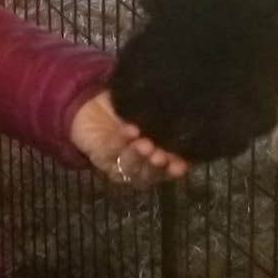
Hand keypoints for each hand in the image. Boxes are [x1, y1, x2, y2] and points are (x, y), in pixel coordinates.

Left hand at [69, 90, 188, 187]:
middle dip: (155, 167)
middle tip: (160, 156)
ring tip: (145, 144)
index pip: (167, 171)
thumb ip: (162, 117)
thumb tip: (184, 114)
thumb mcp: (147, 111)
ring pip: (128, 167)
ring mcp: (116, 163)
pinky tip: (130, 130)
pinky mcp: (98, 155)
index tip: (182, 165)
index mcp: (152, 159)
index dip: (174, 170)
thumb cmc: (128, 108)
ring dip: (137, 157)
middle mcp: (136, 166)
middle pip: (147, 175)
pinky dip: (120, 141)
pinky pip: (109, 151)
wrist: (93, 102)